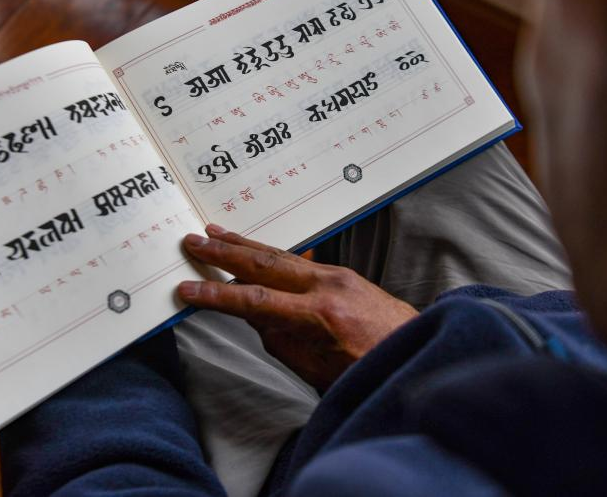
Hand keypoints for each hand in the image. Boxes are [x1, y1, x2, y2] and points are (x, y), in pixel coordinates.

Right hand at [178, 224, 417, 390]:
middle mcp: (327, 287)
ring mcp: (337, 276)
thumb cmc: (371, 373)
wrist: (419, 354)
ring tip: (215, 233)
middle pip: (264, 265)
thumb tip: (254, 317)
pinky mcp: (343, 274)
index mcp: (320, 317)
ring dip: (244, 245)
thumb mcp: (318, 371)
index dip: (217, 295)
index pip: (255, 302)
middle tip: (192, 242)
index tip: (187, 290)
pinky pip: (298, 260)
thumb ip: (281, 342)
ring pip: (281, 256)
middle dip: (224, 253)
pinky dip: (269, 253)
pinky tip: (253, 249)